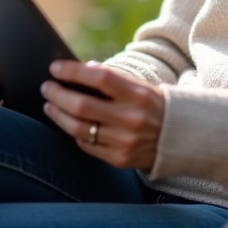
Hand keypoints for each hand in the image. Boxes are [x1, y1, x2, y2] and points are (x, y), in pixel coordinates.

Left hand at [41, 60, 163, 168]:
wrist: (180, 137)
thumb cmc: (153, 105)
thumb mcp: (140, 87)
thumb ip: (113, 79)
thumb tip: (82, 69)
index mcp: (138, 95)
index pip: (99, 78)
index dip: (73, 71)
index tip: (55, 68)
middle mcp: (131, 119)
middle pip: (82, 106)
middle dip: (58, 95)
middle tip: (46, 87)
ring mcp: (124, 141)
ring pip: (79, 129)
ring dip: (58, 115)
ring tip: (49, 105)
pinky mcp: (119, 159)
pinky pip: (87, 146)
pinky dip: (75, 133)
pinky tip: (69, 124)